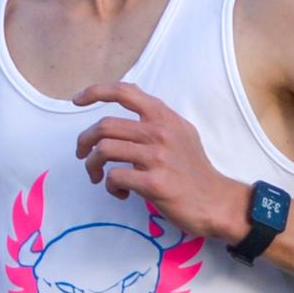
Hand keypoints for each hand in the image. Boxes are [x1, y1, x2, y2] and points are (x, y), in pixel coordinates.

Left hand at [73, 82, 247, 243]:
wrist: (216, 201)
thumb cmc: (194, 169)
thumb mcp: (182, 132)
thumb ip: (157, 117)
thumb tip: (130, 99)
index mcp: (164, 117)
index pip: (124, 92)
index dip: (95, 91)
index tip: (77, 100)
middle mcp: (160, 132)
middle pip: (104, 126)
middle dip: (84, 141)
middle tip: (82, 155)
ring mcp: (157, 157)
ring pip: (104, 150)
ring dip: (92, 165)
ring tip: (99, 177)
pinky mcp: (154, 182)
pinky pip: (115, 177)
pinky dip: (110, 186)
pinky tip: (121, 192)